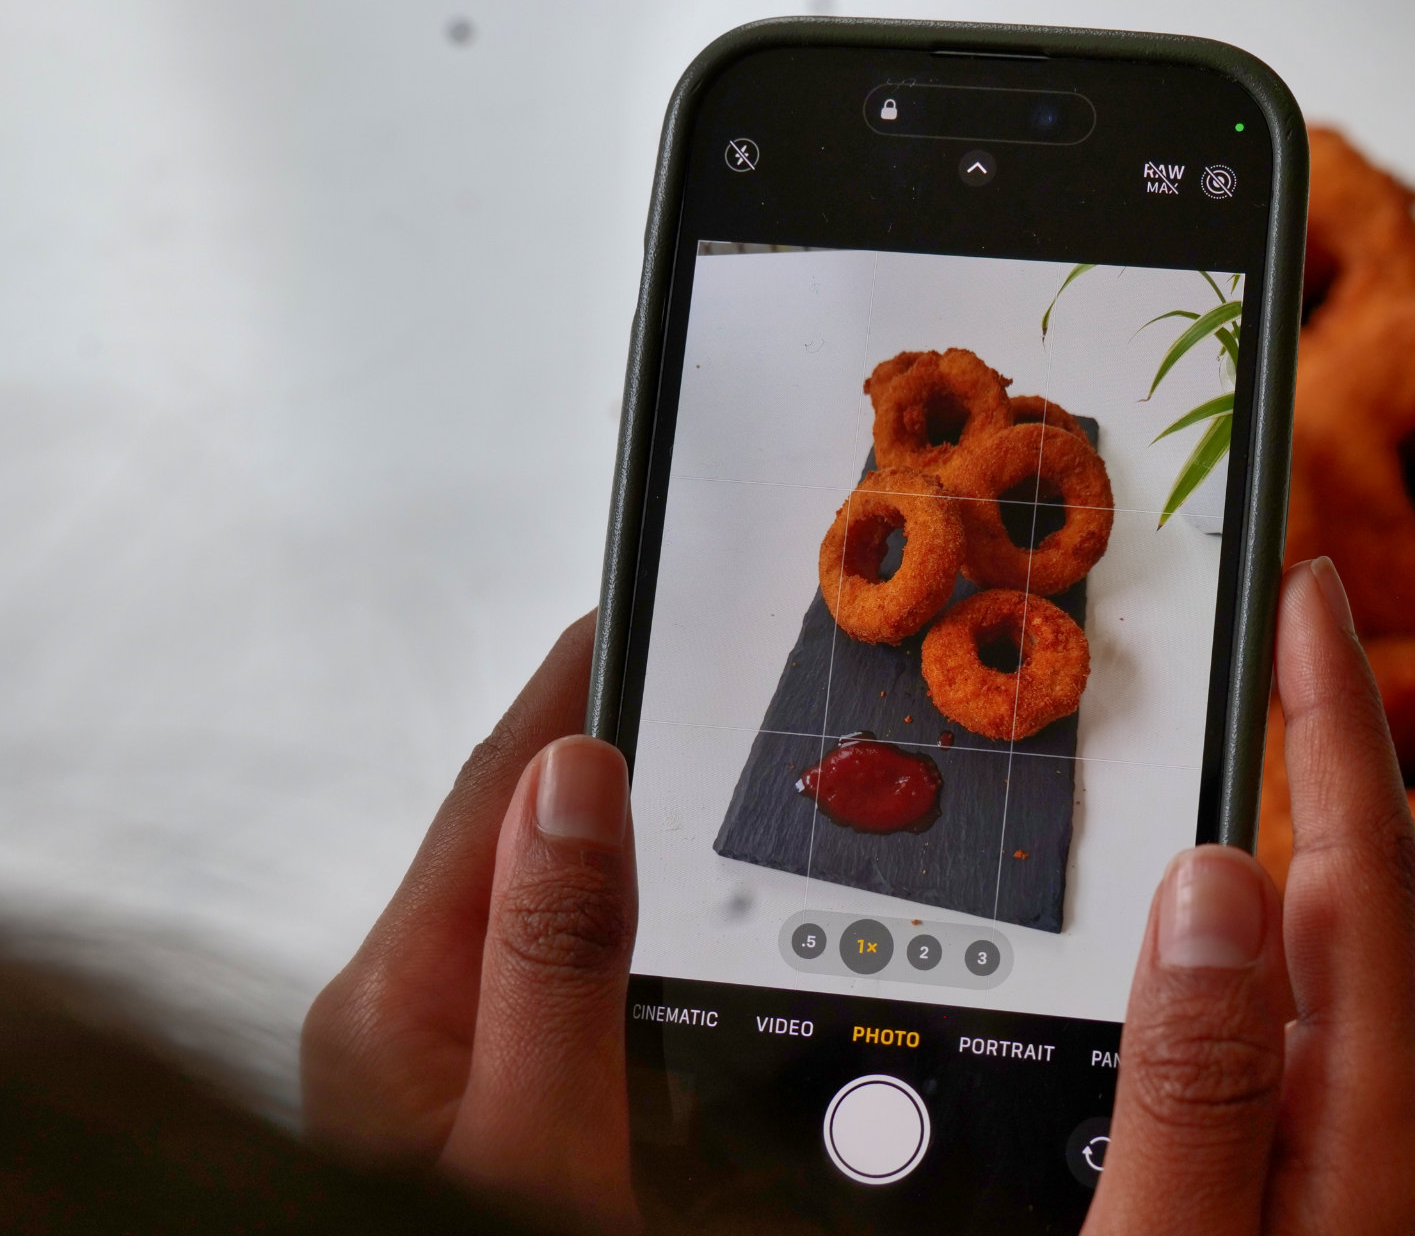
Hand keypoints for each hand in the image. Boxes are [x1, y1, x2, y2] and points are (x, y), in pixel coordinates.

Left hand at [301, 614, 641, 1233]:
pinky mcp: (484, 1086)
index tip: (628, 611)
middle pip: (508, 829)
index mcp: (403, 1001)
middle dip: (589, 739)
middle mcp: (408, 1013)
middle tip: (670, 663)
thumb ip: (555, 963)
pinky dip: (611, 908)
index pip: (498, 795)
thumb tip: (577, 784)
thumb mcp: (538, 1142)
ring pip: (532, 893)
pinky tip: (657, 905)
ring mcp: (442, 1050)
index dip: (568, 692)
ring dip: (601, 818)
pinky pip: (550, 957)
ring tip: (672, 750)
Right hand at [1083, 559, 1414, 1235]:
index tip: (1310, 592)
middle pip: (1317, 910)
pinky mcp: (1342, 1168)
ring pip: (1277, 983)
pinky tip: (1160, 1072)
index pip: (1361, 867)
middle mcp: (1401, 1123)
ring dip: (1205, 948)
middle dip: (1262, 789)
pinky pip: (1270, 1039)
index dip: (1333, 710)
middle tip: (1210, 679)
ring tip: (1131, 1001)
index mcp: (1381, 1127)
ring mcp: (1378, 1148)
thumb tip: (1209, 880)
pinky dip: (1213, 1013)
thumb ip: (1193, 1076)